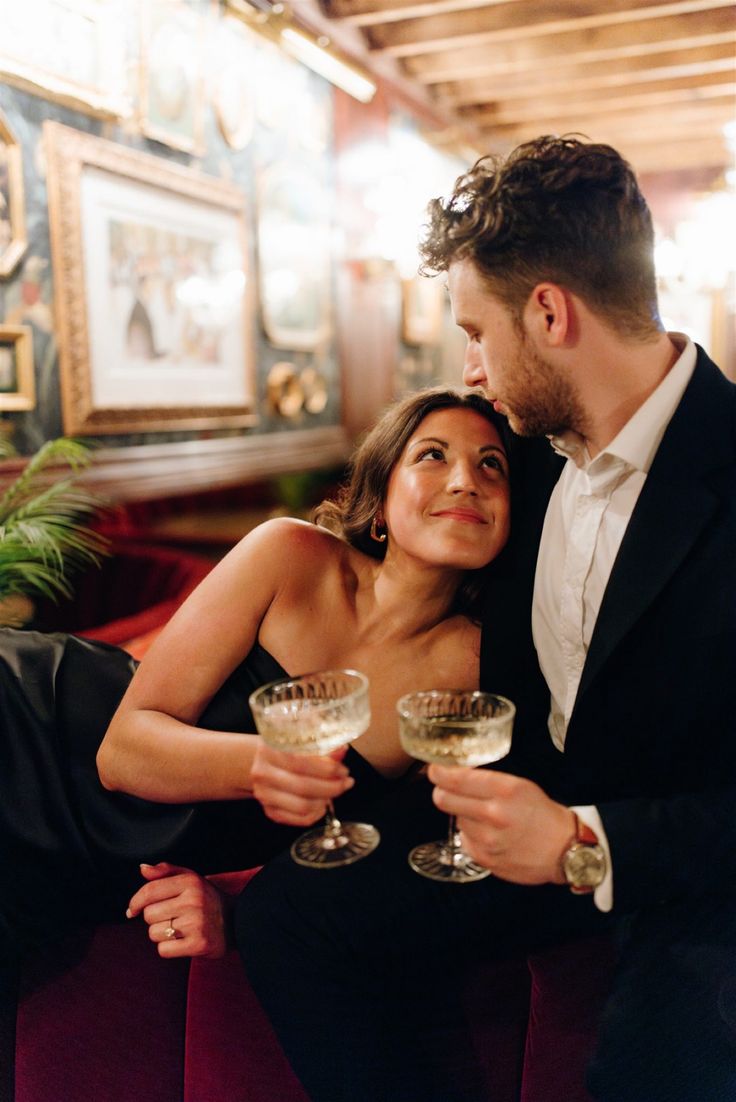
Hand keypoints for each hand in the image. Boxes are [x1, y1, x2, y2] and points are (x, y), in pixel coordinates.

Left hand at [126, 862, 228, 958]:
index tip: (132, 910)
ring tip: (179, 928)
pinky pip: (164, 950)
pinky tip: (182, 941)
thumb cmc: (207, 899)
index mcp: (190, 882)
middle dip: (155, 918)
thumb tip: (142, 868)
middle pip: (149, 915)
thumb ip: (165, 871)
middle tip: (171, 916)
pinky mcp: (198, 944)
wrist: (237, 921)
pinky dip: (169, 948)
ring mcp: (196, 923)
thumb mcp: (190, 878)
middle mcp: (193, 901)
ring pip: (154, 934)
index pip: (150, 891)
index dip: (135, 902)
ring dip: (161, 934)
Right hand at [250, 741, 353, 825]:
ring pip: (302, 806)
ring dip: (325, 800)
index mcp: (269, 750)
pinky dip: (317, 813)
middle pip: (302, 787)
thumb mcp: (302, 741)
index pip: (300, 763)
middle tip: (346, 783)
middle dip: (331, 787)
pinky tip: (323, 803)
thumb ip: (324, 746)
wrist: (262, 761)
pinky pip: (299, 819)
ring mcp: (264, 795)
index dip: (327, 769)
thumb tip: (342, 750)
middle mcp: (262, 773)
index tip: (343, 771)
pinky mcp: (270, 811)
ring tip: (335, 791)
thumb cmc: (287, 750)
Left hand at [428, 766, 574, 884]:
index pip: (456, 778)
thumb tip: (454, 772)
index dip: (439, 772)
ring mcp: (487, 839)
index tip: (434, 769)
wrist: (564, 850)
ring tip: (486, 816)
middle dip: (442, 792)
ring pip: (455, 818)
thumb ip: (487, 780)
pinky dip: (472, 834)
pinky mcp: (484, 858)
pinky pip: (464, 839)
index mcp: (505, 790)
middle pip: (443, 799)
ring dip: (463, 814)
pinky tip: (490, 834)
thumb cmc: (542, 814)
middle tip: (447, 789)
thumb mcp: (519, 785)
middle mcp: (494, 814)